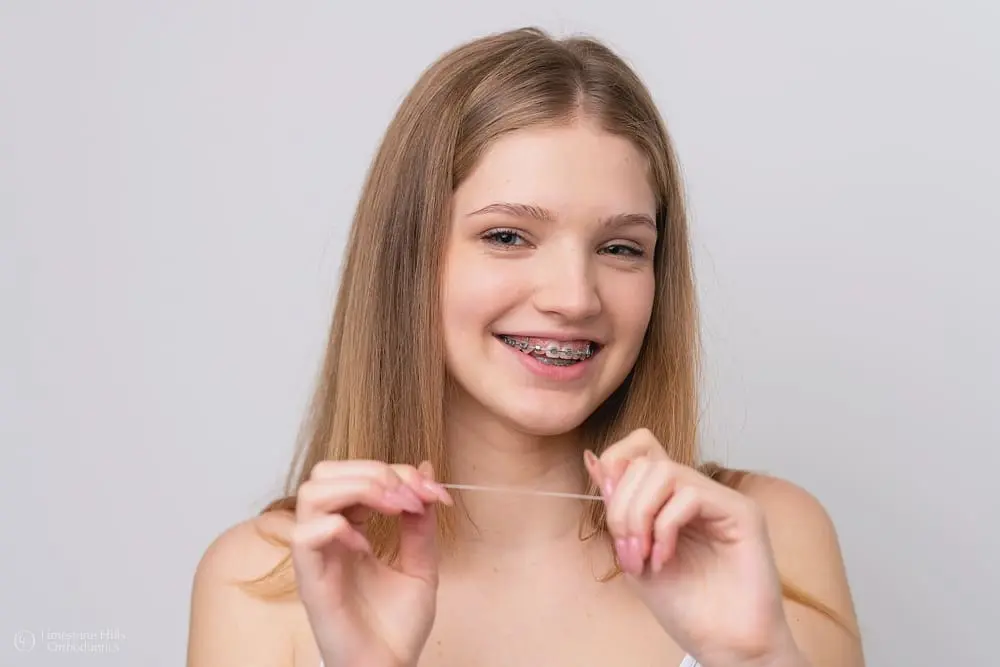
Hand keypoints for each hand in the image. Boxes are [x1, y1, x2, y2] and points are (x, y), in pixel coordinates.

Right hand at [291, 459, 453, 666]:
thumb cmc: (398, 626)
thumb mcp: (422, 564)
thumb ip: (421, 521)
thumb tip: (427, 470)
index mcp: (350, 530)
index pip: (355, 474)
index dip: (395, 471)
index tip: (432, 492)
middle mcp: (328, 538)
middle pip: (325, 473)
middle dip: (373, 472)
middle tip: (408, 496)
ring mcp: (317, 558)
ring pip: (311, 493)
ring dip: (358, 489)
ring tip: (392, 508)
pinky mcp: (311, 582)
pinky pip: (304, 537)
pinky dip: (337, 528)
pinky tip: (365, 546)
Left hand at [584, 429, 801, 666]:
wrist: (723, 645)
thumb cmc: (684, 606)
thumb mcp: (633, 553)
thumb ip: (617, 510)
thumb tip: (593, 459)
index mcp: (671, 499)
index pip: (641, 447)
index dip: (615, 464)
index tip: (607, 509)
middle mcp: (699, 491)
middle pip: (646, 461)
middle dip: (622, 506)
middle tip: (627, 551)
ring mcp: (721, 499)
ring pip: (664, 471)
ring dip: (640, 515)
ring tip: (643, 556)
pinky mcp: (743, 512)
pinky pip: (690, 495)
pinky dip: (665, 527)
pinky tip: (664, 559)